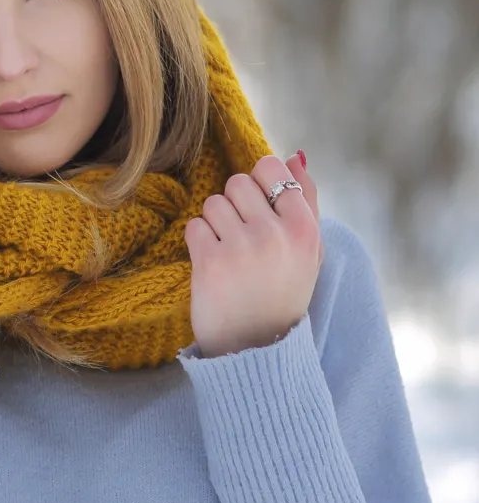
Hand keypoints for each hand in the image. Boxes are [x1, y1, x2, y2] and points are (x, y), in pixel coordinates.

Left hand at [184, 152, 322, 357]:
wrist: (258, 347)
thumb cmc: (284, 292)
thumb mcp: (309, 249)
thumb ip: (305, 200)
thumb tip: (294, 155)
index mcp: (304, 228)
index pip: (270, 168)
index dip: (258, 184)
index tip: (259, 209)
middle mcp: (275, 234)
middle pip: (237, 182)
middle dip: (234, 204)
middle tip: (242, 236)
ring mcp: (241, 248)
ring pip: (212, 203)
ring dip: (215, 224)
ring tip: (230, 253)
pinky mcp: (210, 262)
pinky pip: (194, 226)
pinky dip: (199, 242)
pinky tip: (214, 265)